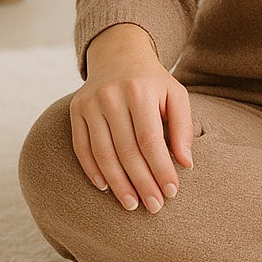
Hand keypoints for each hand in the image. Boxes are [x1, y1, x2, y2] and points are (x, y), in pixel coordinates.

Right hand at [70, 23, 193, 213]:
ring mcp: (89, 103)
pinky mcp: (75, 111)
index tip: (171, 192)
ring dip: (118, 184)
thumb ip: (183, 127)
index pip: (151, 140)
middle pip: (127, 150)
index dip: (161, 169)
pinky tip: (106, 188)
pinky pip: (82, 148)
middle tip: (154, 206)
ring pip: (103, 153)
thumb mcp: (176, 95)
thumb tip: (185, 163)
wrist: (120, 55)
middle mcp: (111, 96)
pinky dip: (93, 171)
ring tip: (132, 204)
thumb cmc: (153, 82)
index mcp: (140, 91)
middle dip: (142, 182)